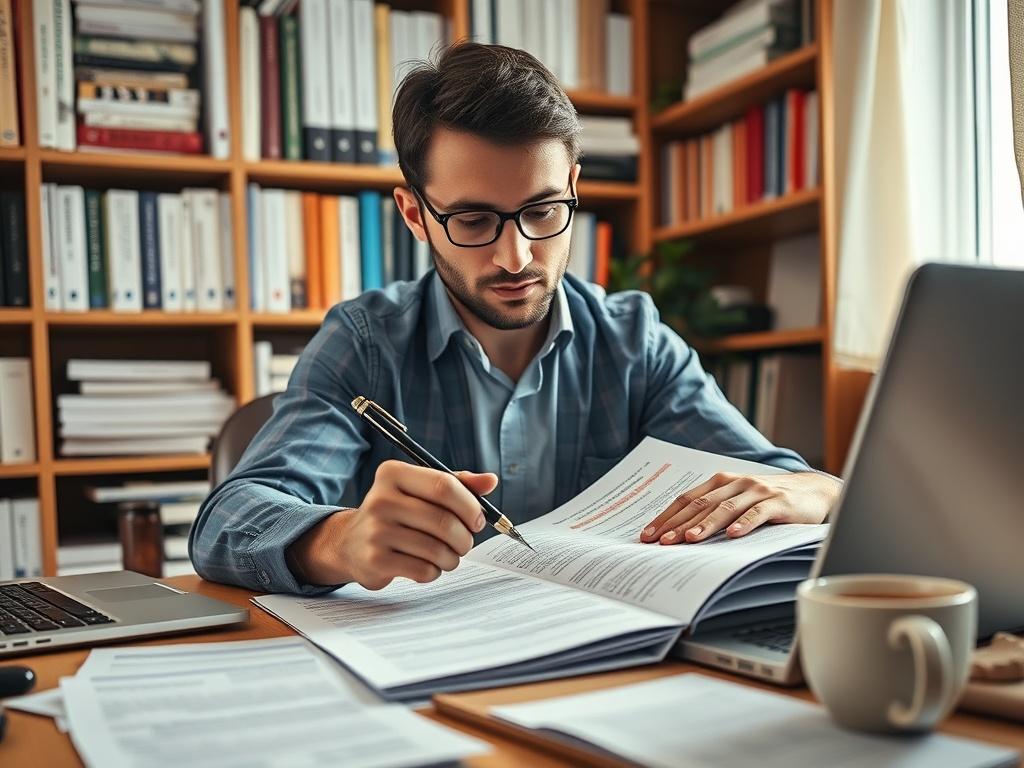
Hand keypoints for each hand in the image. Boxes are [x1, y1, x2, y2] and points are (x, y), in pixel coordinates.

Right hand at [288, 462, 497, 589]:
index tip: (478, 520)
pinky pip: (423, 570)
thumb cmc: (397, 513)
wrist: (351, 542)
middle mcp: (380, 498)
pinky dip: (434, 572)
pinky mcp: (374, 560)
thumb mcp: (421, 490)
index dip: (470, 506)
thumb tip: (491, 480)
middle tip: (465, 543)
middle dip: (464, 538)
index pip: (444, 485)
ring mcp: (375, 530)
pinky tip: (426, 566)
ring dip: (451, 558)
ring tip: (447, 556)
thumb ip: (457, 484)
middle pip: (443, 521)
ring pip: (436, 549)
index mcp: (394, 473)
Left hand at [639, 471, 839, 544]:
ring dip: (706, 524)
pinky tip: (733, 535)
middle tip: (661, 543)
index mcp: (720, 482)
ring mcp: (757, 491)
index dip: (666, 517)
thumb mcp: (738, 501)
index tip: (648, 535)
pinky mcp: (778, 502)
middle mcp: (736, 483)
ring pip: (725, 508)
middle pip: (700, 504)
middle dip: (678, 524)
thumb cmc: (768, 500)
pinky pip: (758, 513)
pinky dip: (745, 524)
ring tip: (689, 539)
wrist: (814, 491)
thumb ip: (714, 511)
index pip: (686, 500)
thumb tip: (680, 536)